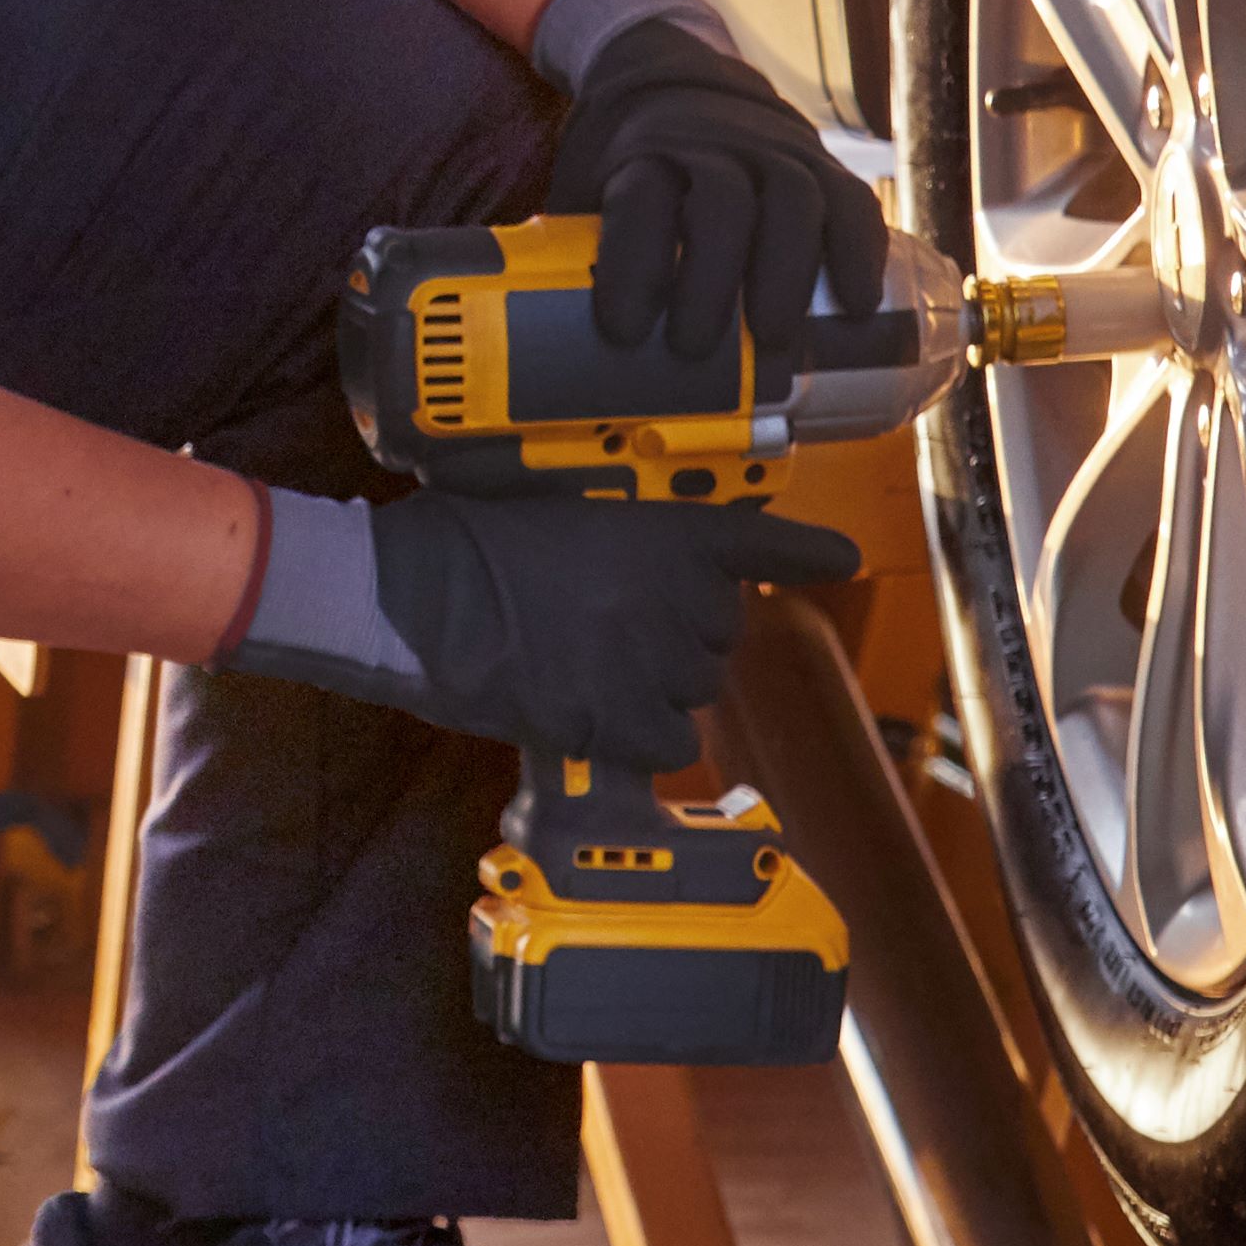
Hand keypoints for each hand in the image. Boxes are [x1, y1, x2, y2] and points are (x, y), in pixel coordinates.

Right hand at [366, 494, 859, 770]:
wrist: (404, 594)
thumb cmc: (460, 540)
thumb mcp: (552, 504)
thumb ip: (616, 537)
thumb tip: (637, 577)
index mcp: (657, 529)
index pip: (755, 540)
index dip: (806, 549)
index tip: (841, 556)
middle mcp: (670, 595)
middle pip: (718, 633)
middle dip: (678, 634)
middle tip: (609, 625)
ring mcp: (647, 661)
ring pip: (693, 690)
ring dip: (654, 685)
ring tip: (584, 665)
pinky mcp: (613, 719)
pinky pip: (668, 741)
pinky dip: (639, 738)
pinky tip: (592, 716)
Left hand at [541, 17, 890, 365]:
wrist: (676, 84)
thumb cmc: (631, 172)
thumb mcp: (589, 197)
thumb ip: (576, 261)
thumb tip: (544, 362)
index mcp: (643, 157)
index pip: (639, 201)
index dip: (632, 264)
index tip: (622, 330)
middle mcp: (712, 146)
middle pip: (720, 203)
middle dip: (710, 281)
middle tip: (695, 352)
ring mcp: (773, 150)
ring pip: (791, 199)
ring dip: (787, 275)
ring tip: (774, 343)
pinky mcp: (821, 164)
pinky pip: (851, 201)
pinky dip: (859, 252)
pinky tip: (858, 305)